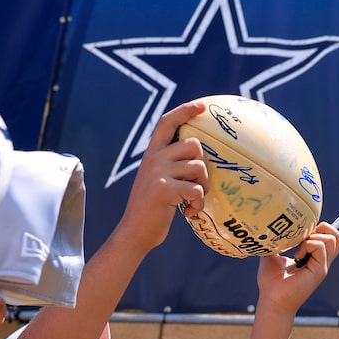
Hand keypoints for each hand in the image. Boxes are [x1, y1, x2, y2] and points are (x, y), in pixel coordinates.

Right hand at [117, 100, 208, 251]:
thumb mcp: (159, 180)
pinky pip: (197, 189)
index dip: (185, 111)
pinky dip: (198, 203)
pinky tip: (188, 212)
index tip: (202, 106)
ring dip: (203, 187)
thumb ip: (172, 164)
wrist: (135, 232)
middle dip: (203, 167)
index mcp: (152, 154)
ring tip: (192, 200)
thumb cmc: (153, 208)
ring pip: (199, 167)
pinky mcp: (164, 189)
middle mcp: (153, 158)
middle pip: (195, 145)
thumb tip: (199, 155)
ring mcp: (157, 173)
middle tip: (197, 186)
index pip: (167, 122)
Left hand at [255, 224, 338, 315]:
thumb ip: (277, 242)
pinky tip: (296, 257)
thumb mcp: (272, 255)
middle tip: (303, 239)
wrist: (271, 300)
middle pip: (338, 237)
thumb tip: (271, 230)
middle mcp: (322, 262)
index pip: (331, 238)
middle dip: (322, 228)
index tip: (301, 234)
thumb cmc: (270, 282)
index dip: (320, 229)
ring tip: (298, 249)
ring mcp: (322, 266)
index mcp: (314, 258)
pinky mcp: (319, 270)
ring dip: (313, 237)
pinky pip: (320, 246)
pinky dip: (307, 245)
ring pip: (332, 238)